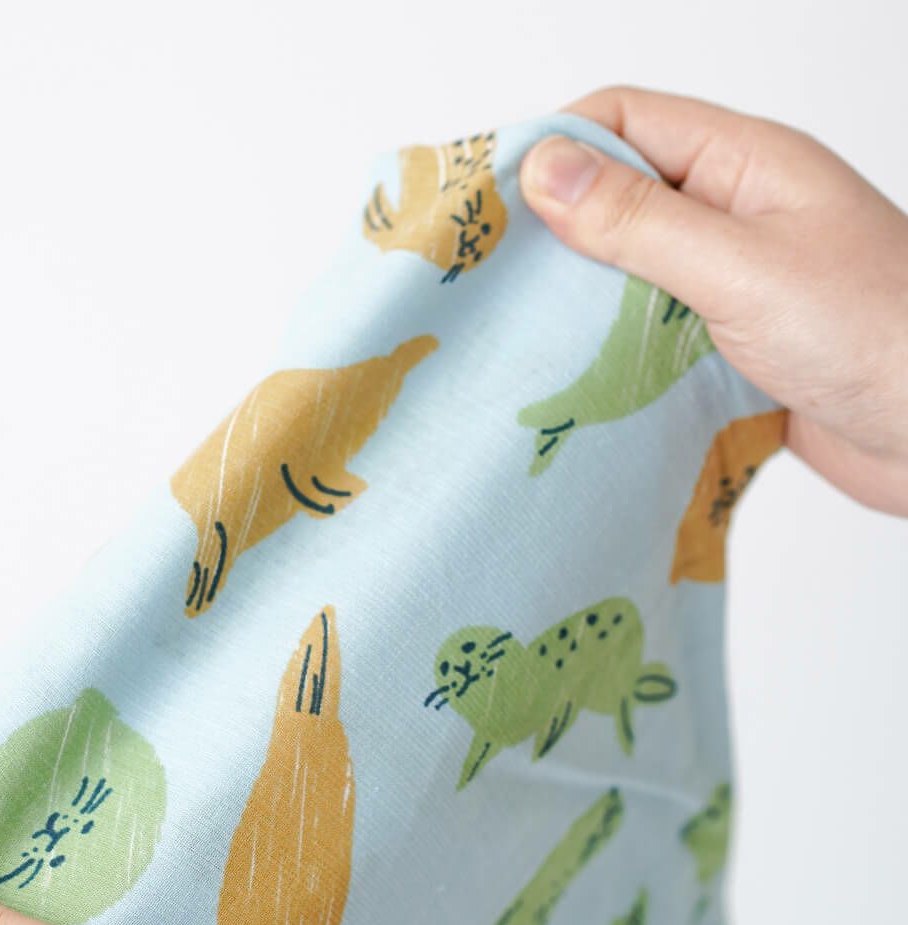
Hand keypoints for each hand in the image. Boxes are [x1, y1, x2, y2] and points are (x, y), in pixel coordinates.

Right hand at [519, 85, 907, 515]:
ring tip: (516, 328)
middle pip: (617, 195)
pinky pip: (649, 334)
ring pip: (627, 272)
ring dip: (577, 298)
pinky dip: (609, 350)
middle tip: (485, 273)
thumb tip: (545, 169)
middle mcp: (733, 214)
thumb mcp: (742, 268)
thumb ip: (640, 221)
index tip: (484, 198)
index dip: (550, 146)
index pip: (623, 121)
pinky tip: (573, 375)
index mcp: (744, 164)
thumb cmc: (874, 333)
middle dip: (551, 228)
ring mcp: (731, 283)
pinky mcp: (727, 347)